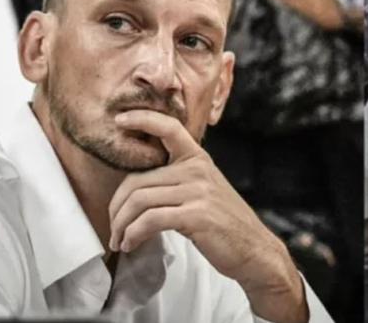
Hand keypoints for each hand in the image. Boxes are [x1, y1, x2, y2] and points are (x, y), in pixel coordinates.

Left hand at [107, 110, 307, 322]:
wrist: (254, 249)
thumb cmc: (224, 225)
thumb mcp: (204, 191)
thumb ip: (178, 181)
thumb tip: (136, 188)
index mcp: (198, 159)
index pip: (169, 128)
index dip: (142, 118)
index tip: (120, 119)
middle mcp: (197, 170)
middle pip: (137, 180)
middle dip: (116, 207)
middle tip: (113, 229)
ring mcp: (198, 191)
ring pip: (139, 200)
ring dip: (121, 225)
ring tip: (119, 241)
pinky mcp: (196, 215)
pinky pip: (150, 220)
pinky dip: (133, 234)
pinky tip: (131, 244)